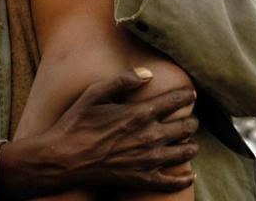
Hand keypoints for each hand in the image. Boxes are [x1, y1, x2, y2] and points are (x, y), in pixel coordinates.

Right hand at [0, 69, 198, 198]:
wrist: (64, 159)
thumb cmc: (76, 123)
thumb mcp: (94, 93)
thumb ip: (122, 80)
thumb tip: (148, 73)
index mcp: (139, 113)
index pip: (175, 101)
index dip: (187, 95)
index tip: (192, 94)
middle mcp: (150, 136)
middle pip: (185, 127)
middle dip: (191, 122)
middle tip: (191, 121)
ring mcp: (148, 160)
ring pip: (185, 152)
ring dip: (191, 146)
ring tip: (190, 143)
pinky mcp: (143, 179)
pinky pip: (173, 182)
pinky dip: (184, 179)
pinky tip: (189, 175)